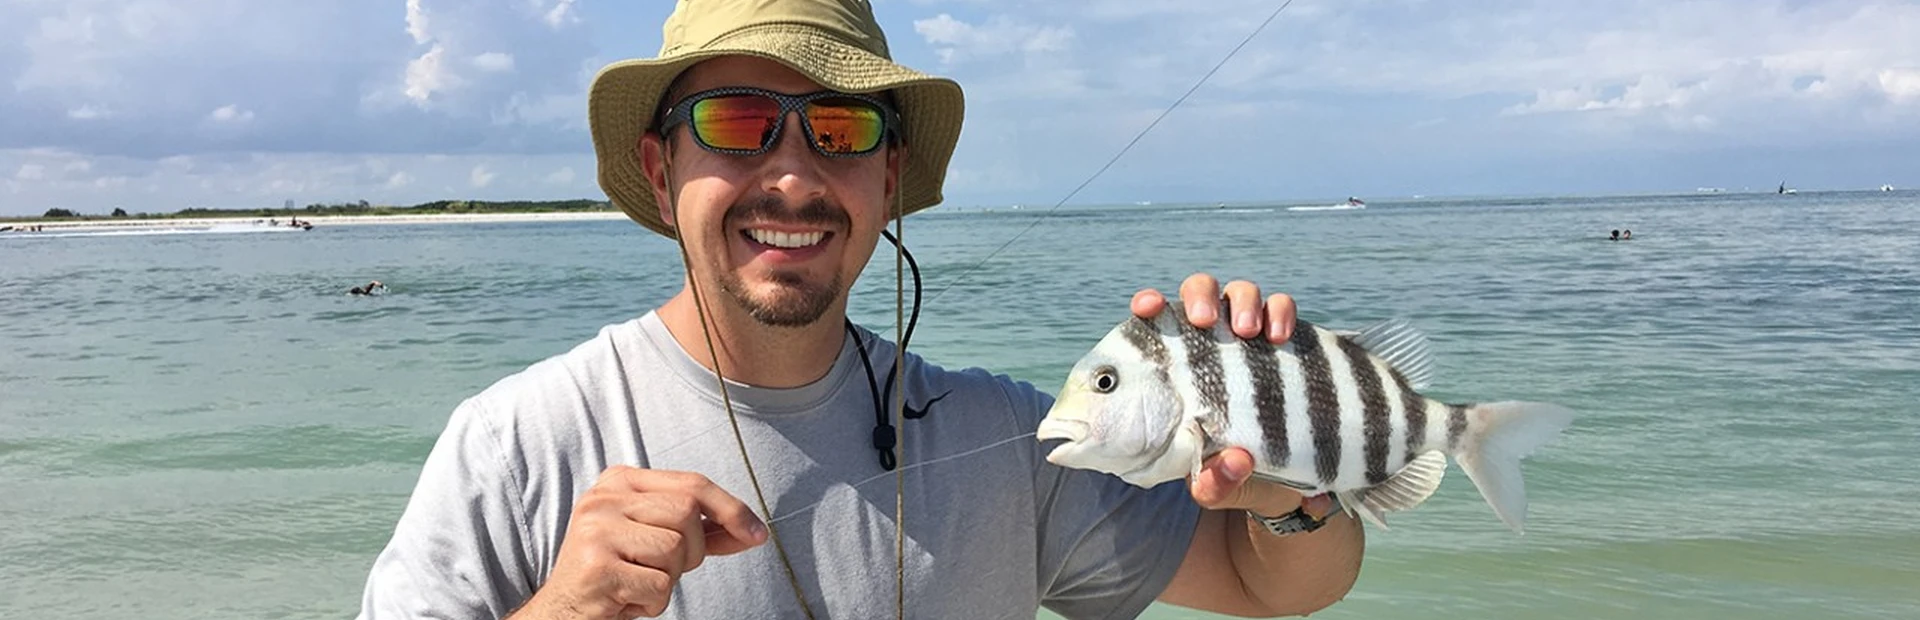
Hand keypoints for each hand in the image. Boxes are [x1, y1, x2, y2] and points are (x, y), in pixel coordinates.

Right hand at [513, 467, 767, 619]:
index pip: (692, 484)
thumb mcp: (656, 540)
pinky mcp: (597, 567)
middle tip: (660, 569)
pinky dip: (652, 602)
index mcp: (619, 480)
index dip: (731, 510)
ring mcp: (597, 530)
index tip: (757, 534)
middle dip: (691, 552)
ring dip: (668, 579)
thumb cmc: (617, 573)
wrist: (565, 610)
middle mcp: (604, 497)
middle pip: (687, 514)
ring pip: (675, 549)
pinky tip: (626, 598)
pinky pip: (658, 585)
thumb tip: (751, 530)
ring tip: (638, 582)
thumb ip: (698, 529)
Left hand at [1131, 274, 1329, 516]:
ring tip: (1249, 333)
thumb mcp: (1215, 487)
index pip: (1154, 325)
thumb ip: (1215, 482)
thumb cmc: (1228, 474)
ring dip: (1244, 302)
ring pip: (1242, 292)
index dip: (1149, 306)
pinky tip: (1281, 337)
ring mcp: (1246, 338)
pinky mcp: (1284, 340)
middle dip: (1201, 295)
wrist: (1282, 483)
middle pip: (1199, 292)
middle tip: (1206, 320)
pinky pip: (1282, 308)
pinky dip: (1281, 312)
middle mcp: (1209, 343)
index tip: (1147, 307)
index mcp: (1176, 369)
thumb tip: (1236, 461)